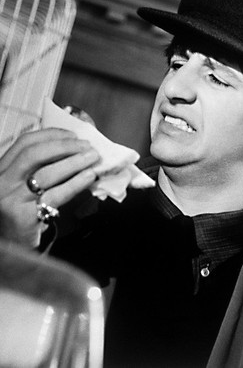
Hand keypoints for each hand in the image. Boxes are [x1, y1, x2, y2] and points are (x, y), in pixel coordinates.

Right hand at [0, 128, 99, 247]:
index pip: (25, 142)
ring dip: (74, 163)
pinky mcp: (23, 217)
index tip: (74, 135)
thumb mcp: (24, 185)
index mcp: (2, 169)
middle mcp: (2, 182)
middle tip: (87, 147)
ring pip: (46, 174)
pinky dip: (75, 183)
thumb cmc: (24, 211)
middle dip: (64, 147)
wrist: (13, 249)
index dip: (51, 135)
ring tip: (92, 159)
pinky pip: (54, 195)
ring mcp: (11, 200)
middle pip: (34, 154)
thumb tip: (78, 148)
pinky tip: (89, 177)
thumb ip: (42, 166)